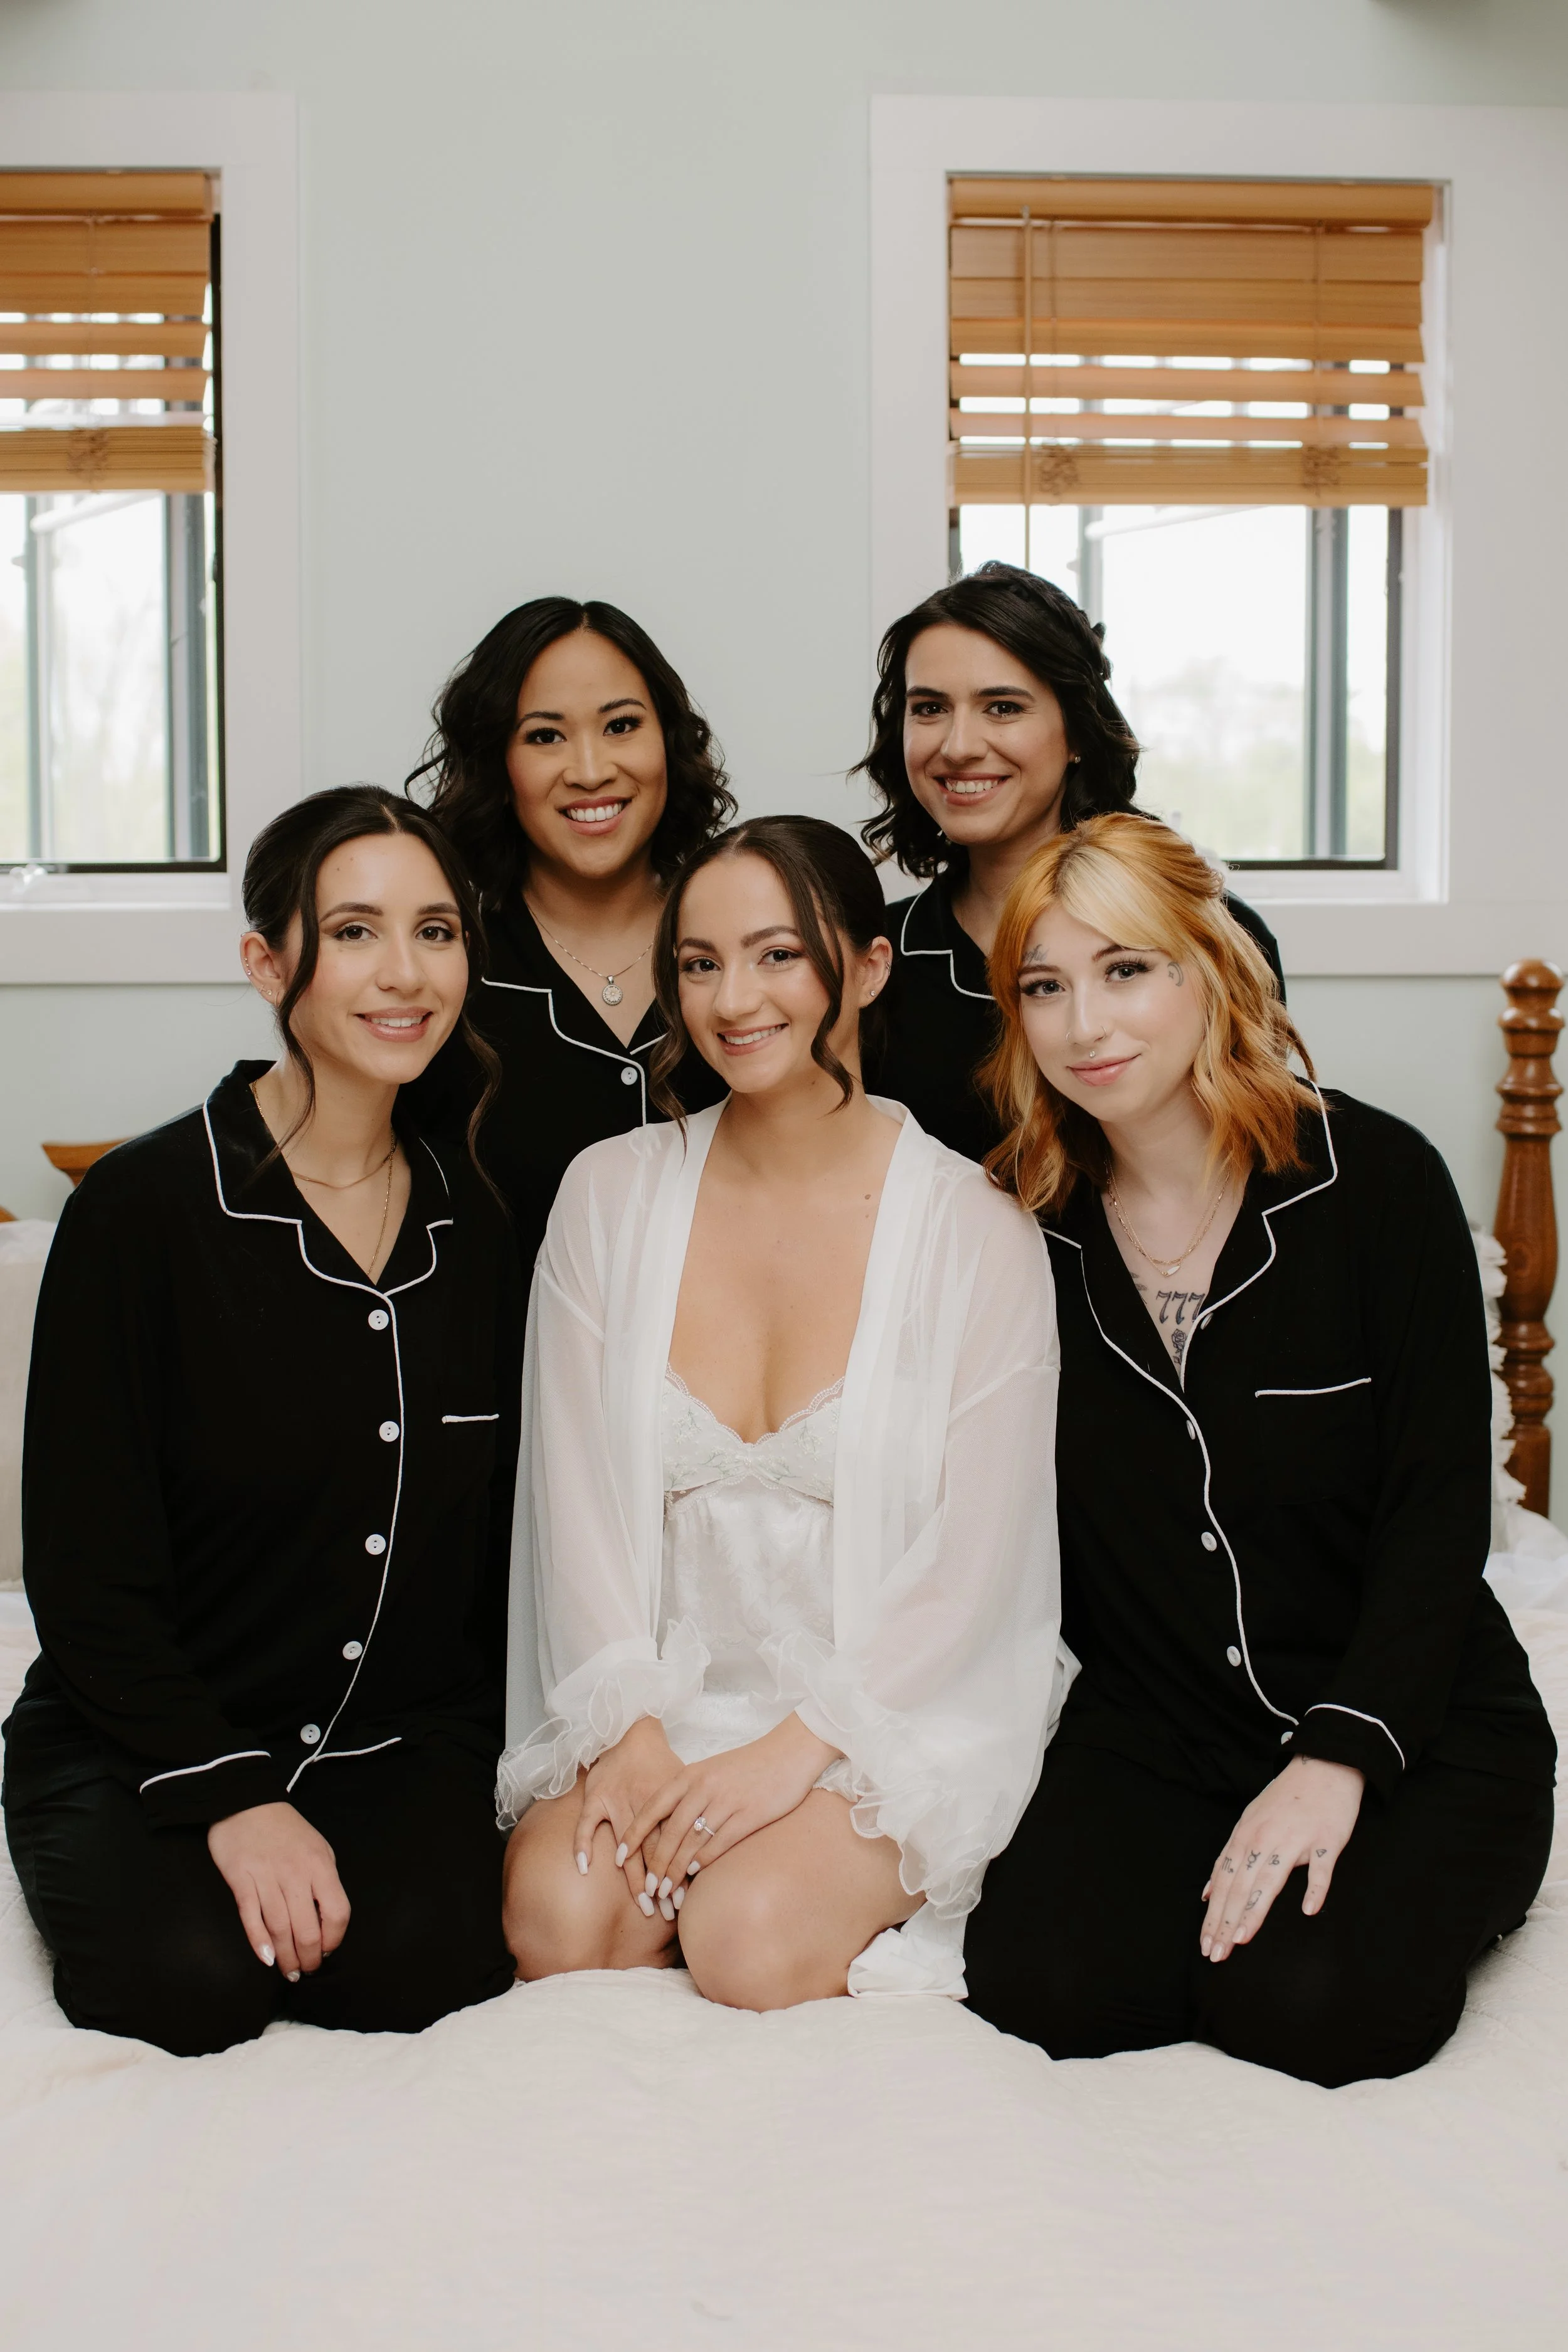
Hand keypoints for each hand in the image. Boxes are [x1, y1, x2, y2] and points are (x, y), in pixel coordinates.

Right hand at [207, 1801, 350, 1979]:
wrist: (246, 1802)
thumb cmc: (286, 1829)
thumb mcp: (318, 1848)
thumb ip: (324, 1880)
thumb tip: (327, 1920)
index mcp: (320, 1865)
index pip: (337, 1912)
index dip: (335, 1938)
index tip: (328, 1950)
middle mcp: (296, 1873)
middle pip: (307, 1928)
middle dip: (309, 1957)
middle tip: (306, 1970)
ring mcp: (266, 1877)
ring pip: (280, 1928)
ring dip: (286, 1957)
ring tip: (289, 1972)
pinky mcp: (240, 1879)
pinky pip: (251, 1916)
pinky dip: (259, 1941)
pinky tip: (266, 1958)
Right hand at [572, 1716, 683, 1918]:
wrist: (634, 1732)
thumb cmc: (663, 1764)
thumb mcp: (685, 1785)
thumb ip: (695, 1814)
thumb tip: (713, 1848)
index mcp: (670, 1800)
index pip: (675, 1844)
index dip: (679, 1873)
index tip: (684, 1901)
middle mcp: (645, 1802)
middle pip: (654, 1851)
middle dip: (661, 1884)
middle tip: (666, 1913)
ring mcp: (618, 1799)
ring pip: (627, 1845)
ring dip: (634, 1878)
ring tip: (644, 1905)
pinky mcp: (596, 1794)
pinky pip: (587, 1822)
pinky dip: (584, 1843)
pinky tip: (584, 1868)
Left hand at [620, 1713, 840, 1899]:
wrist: (789, 1753)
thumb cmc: (748, 1765)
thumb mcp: (711, 1771)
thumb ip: (689, 1793)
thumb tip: (667, 1826)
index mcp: (690, 1775)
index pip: (652, 1808)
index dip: (634, 1835)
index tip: (619, 1857)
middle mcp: (703, 1787)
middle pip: (670, 1832)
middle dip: (655, 1864)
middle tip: (647, 1888)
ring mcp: (726, 1802)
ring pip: (691, 1843)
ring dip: (676, 1871)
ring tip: (667, 1892)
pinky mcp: (748, 1816)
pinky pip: (719, 1844)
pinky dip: (704, 1862)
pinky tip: (695, 1875)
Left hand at [1200, 1756, 1364, 1961]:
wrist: (1324, 1766)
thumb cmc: (1285, 1800)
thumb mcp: (1249, 1823)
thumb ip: (1229, 1859)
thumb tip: (1206, 1893)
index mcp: (1244, 1835)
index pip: (1223, 1881)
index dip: (1213, 1914)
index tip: (1206, 1944)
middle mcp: (1264, 1838)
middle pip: (1240, 1885)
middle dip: (1225, 1922)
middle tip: (1216, 1954)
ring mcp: (1296, 1839)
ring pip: (1269, 1880)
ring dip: (1253, 1912)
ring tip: (1241, 1939)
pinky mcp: (1327, 1840)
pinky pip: (1321, 1869)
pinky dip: (1315, 1889)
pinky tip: (1308, 1910)